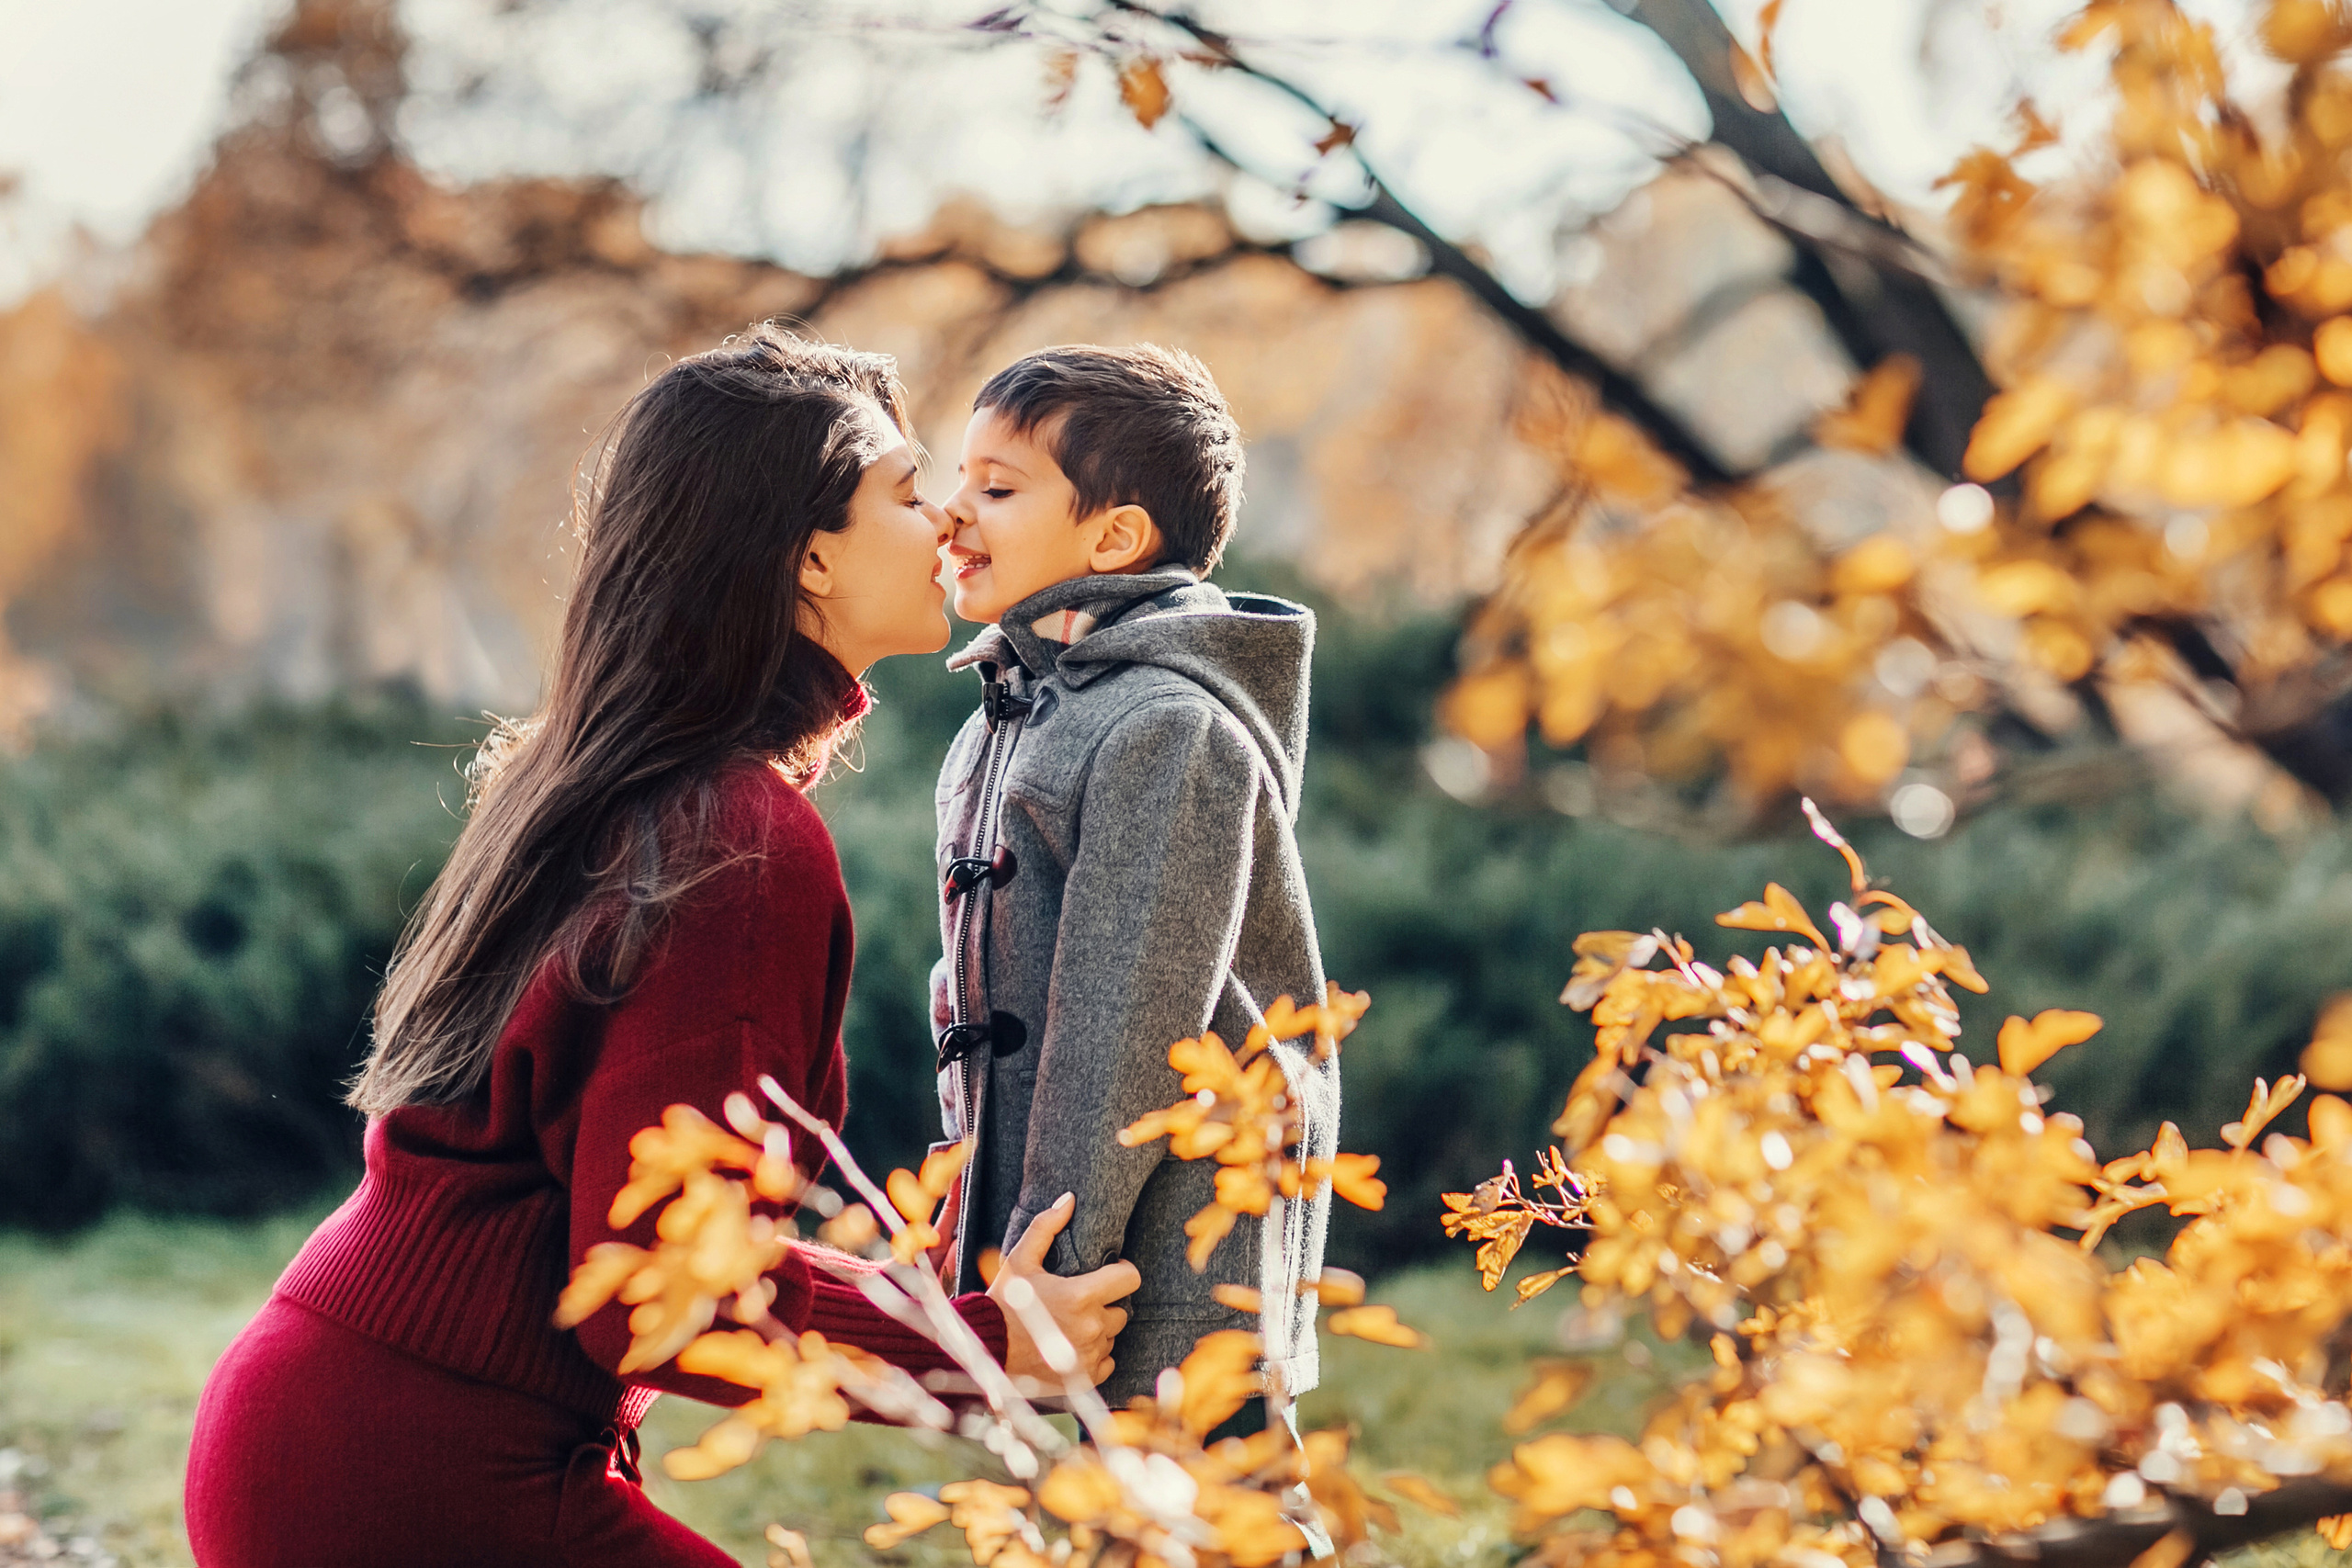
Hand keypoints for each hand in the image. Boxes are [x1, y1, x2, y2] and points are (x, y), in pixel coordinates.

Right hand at [989, 1193, 1138, 1385]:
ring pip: (1112, 1336)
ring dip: (1098, 1329)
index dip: (1122, 1271)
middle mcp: (1091, 1328)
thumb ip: (1046, 1227)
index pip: (1130, 1278)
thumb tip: (1069, 1200)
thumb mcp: (1020, 1259)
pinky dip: (1094, 1354)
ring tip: (1070, 1323)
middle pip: (1121, 1309)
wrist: (986, 1349)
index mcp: (1081, 1296)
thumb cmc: (1003, 1301)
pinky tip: (1071, 1344)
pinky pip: (1107, 1362)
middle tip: (1080, 1300)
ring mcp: (1089, 1356)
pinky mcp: (1085, 1377)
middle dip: (1105, 1303)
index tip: (1109, 1272)